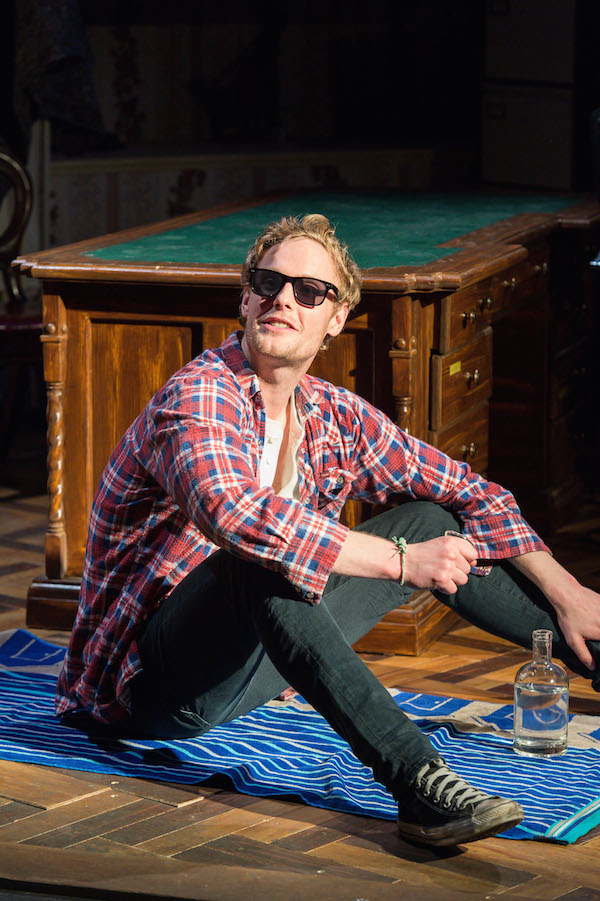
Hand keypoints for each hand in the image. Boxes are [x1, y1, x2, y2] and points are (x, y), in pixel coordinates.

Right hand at [403, 535, 477, 593]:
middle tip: (442, 569)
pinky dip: (445, 589)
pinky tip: (435, 582)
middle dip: (457, 572)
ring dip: (452, 581)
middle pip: (468, 569)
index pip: (473, 554)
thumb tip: (474, 563)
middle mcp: (451, 553)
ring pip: (463, 580)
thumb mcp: (439, 544)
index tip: (458, 563)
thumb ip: (456, 550)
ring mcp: (447, 567)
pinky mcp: (441, 579)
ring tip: (439, 575)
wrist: (402, 561)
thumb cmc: (421, 554)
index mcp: (451, 542)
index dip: (467, 561)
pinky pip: (453, 589)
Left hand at [510, 551, 599, 669]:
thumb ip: (584, 655)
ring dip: (598, 626)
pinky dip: (599, 617)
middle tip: (593, 634)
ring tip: (589, 625)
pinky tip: (592, 617)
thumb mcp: (573, 639)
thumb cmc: (568, 616)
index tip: (595, 642)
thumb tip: (593, 667)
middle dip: (598, 634)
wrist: (567, 594)